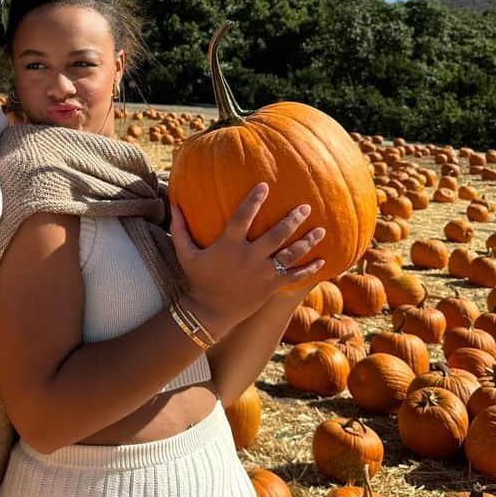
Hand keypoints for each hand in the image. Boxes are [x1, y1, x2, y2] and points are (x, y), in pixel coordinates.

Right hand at [170, 183, 325, 336]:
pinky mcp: (270, 287)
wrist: (210, 312)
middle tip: (305, 207)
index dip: (254, 201)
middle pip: (276, 235)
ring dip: (306, 242)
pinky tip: (322, 260)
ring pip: (289, 255)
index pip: (243, 217)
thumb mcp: (184, 253)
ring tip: (321, 229)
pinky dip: (309, 269)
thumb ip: (179, 228)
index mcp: (229, 246)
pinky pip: (293, 277)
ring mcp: (262, 273)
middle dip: (292, 220)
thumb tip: (173, 203)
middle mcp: (249, 258)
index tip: (265, 185)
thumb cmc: (198, 278)